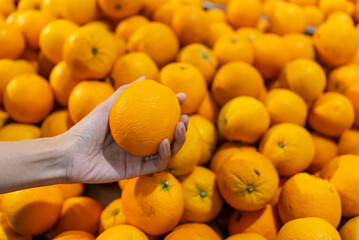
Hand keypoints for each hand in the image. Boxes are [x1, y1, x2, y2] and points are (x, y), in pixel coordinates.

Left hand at [64, 79, 187, 183]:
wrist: (70, 156)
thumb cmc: (85, 129)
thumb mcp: (105, 107)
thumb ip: (123, 94)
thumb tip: (144, 78)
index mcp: (134, 128)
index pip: (159, 117)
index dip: (173, 108)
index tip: (182, 97)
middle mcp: (139, 142)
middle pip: (168, 135)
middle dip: (181, 126)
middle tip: (185, 116)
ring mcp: (139, 157)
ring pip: (167, 150)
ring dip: (178, 140)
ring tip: (181, 126)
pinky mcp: (136, 171)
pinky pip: (156, 163)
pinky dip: (165, 153)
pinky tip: (165, 142)